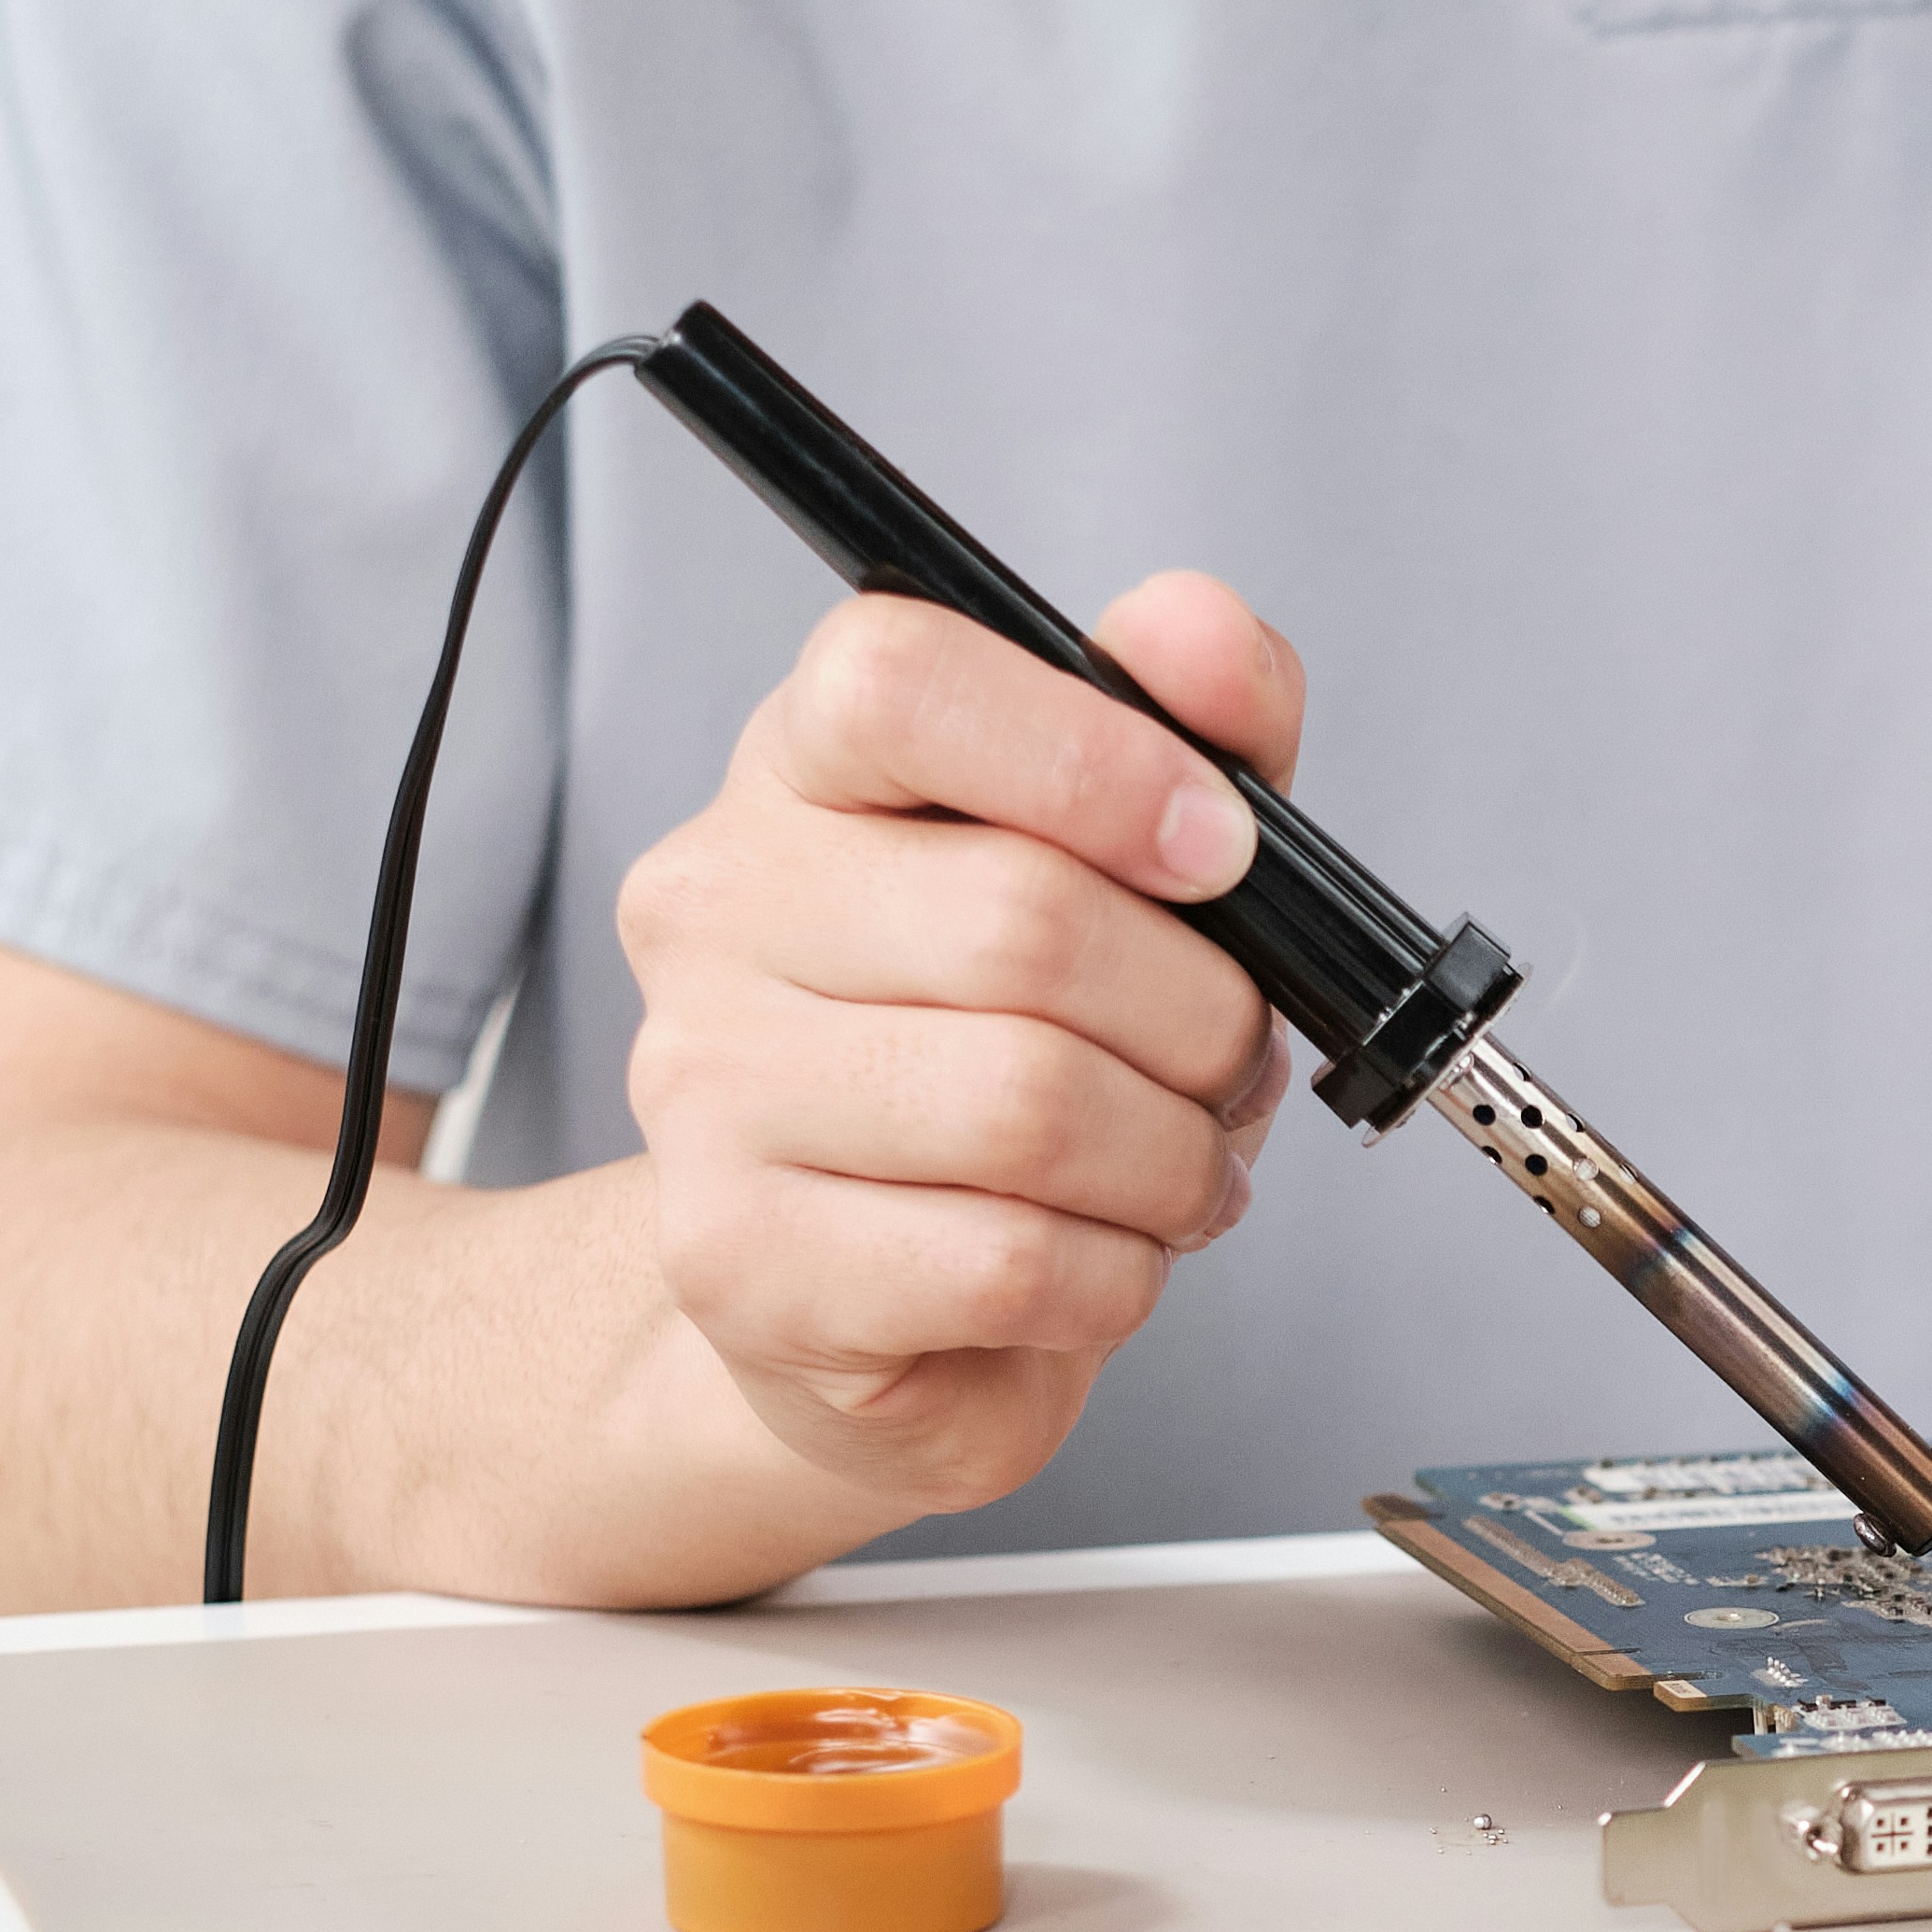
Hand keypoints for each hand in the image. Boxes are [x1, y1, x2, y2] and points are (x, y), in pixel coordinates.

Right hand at [613, 574, 1304, 1512]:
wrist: (867, 1302)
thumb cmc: (1012, 1060)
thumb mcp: (1131, 873)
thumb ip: (1189, 729)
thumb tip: (1199, 629)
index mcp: (802, 773)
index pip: (900, 680)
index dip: (1095, 758)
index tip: (1217, 849)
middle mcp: (718, 910)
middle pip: (1025, 920)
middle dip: (1199, 1018)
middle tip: (1226, 1065)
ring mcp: (706, 1090)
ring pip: (1031, 1106)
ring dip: (1172, 1160)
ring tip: (1177, 1172)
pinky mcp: (743, 1262)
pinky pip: (1006, 1259)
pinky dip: (1115, 1276)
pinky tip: (1100, 1260)